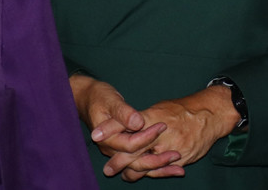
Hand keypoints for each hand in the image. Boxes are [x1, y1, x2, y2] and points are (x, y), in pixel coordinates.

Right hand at [68, 74, 183, 178]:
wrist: (88, 99)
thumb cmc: (99, 97)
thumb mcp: (111, 100)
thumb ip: (124, 113)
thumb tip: (138, 123)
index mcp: (107, 138)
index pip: (130, 145)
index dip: (148, 137)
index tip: (163, 126)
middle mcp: (112, 149)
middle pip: (135, 162)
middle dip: (157, 161)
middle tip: (177, 155)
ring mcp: (118, 150)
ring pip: (139, 165)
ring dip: (159, 168)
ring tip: (179, 169)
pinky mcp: (125, 148)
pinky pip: (140, 160)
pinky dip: (156, 164)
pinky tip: (171, 165)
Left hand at [106, 85, 238, 179]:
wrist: (211, 114)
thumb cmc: (183, 109)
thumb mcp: (161, 107)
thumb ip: (143, 118)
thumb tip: (125, 123)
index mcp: (153, 118)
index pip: (127, 123)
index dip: (111, 128)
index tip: (96, 134)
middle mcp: (161, 134)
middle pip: (133, 150)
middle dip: (119, 160)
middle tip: (108, 169)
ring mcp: (171, 147)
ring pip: (146, 164)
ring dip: (133, 172)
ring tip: (124, 175)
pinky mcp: (181, 157)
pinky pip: (162, 169)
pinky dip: (152, 174)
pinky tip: (142, 176)